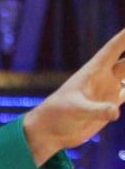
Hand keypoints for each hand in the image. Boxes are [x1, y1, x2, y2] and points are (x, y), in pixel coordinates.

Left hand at [23, 28, 124, 164]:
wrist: (50, 132)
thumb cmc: (56, 114)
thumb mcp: (75, 110)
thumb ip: (96, 110)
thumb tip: (115, 112)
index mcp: (93, 71)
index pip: (113, 49)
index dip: (124, 37)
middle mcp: (104, 78)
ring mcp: (109, 90)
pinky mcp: (111, 104)